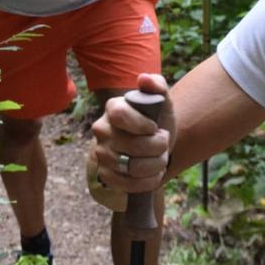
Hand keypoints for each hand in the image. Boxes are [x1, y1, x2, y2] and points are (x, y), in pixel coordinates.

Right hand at [90, 72, 175, 190]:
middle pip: (132, 146)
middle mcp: (101, 130)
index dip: (142, 125)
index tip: (156, 128)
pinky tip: (154, 173)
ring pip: (133, 167)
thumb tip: (144, 79)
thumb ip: (158, 85)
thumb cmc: (158, 120)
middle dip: (158, 147)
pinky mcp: (106, 176)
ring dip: (156, 165)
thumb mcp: (163, 101)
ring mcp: (101, 154)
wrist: (156, 145)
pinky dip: (148, 181)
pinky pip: (128, 185)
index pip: (120, 116)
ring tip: (160, 158)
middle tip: (164, 143)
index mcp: (113, 108)